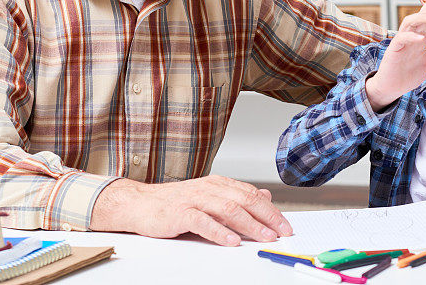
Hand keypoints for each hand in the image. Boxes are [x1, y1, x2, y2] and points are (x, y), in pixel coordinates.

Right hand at [90, 175, 292, 245]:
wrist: (140, 204)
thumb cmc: (176, 203)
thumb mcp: (210, 196)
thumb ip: (237, 196)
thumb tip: (265, 196)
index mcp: (219, 183)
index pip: (251, 194)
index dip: (271, 210)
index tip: (285, 225)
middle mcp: (209, 188)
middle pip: (245, 200)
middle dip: (267, 217)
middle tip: (281, 232)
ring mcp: (194, 199)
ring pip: (228, 209)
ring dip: (249, 224)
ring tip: (264, 237)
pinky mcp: (180, 213)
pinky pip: (203, 221)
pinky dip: (219, 231)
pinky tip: (232, 241)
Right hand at [365, 0, 425, 110]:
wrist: (392, 87)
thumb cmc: (409, 73)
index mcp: (421, 35)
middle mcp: (411, 34)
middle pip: (422, 15)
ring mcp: (402, 40)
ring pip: (410, 21)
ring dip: (423, 18)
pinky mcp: (394, 49)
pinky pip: (402, 38)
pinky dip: (411, 36)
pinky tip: (421, 37)